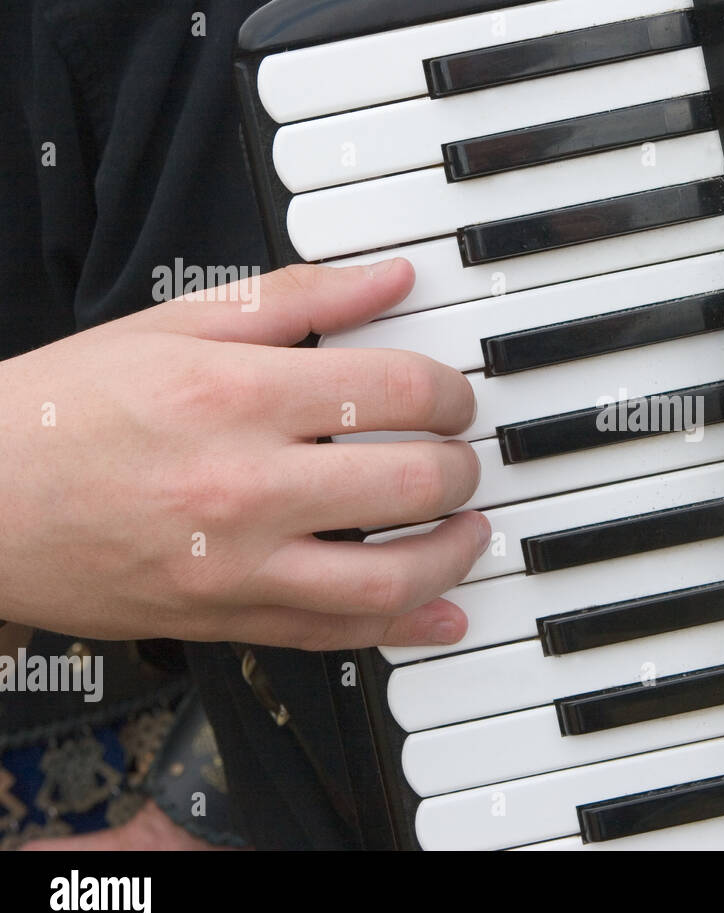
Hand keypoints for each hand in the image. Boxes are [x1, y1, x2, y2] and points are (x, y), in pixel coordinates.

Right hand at [0, 260, 486, 649]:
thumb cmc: (65, 409)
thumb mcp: (173, 326)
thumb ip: (294, 298)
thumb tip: (388, 275)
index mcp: (235, 396)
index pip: (395, 391)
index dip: (449, 393)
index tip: (451, 399)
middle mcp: (242, 486)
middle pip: (409, 484)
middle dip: (461, 468)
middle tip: (461, 458)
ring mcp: (235, 566)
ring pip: (387, 579)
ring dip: (453, 554)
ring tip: (468, 528)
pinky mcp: (224, 620)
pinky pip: (335, 637)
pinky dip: (404, 628)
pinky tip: (442, 612)